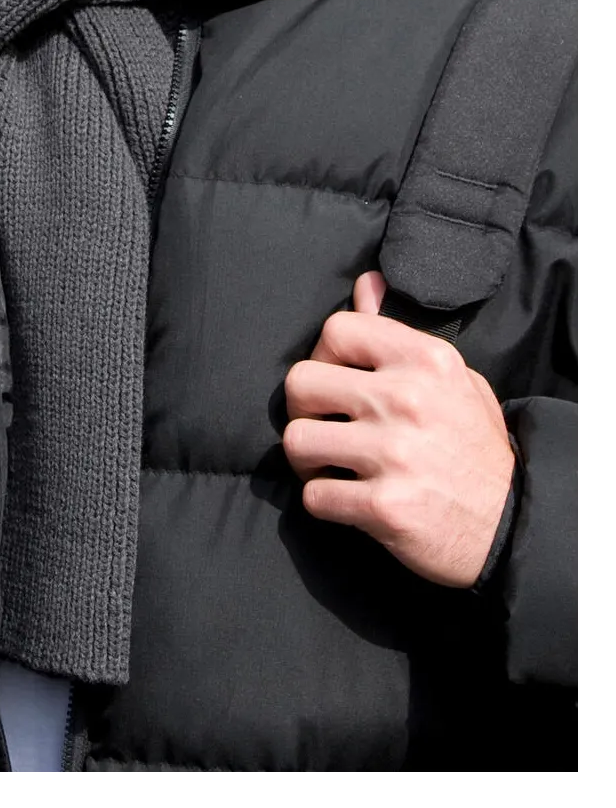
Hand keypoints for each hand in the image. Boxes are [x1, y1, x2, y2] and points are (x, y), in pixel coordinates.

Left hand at [282, 271, 513, 586]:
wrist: (511, 523)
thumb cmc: (473, 445)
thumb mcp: (452, 377)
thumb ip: (399, 331)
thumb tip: (366, 284)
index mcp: (425, 360)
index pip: (336, 329)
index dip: (322, 355)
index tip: (334, 382)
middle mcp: (407, 399)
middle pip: (299, 382)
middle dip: (302, 408)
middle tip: (323, 425)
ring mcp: (394, 454)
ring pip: (297, 440)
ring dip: (307, 459)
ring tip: (330, 464)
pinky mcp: (384, 506)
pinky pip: (314, 496)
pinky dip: (323, 501)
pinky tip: (347, 499)